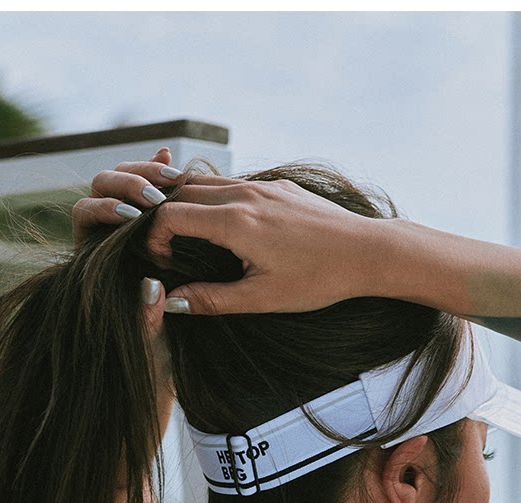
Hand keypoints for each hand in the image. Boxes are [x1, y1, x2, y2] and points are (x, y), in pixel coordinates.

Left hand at [72, 147, 174, 391]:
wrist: (159, 361)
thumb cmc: (146, 355)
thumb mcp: (146, 340)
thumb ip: (146, 318)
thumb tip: (152, 287)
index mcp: (92, 258)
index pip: (85, 211)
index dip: (105, 209)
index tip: (132, 216)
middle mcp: (106, 237)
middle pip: (102, 186)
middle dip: (127, 183)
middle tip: (155, 196)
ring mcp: (129, 227)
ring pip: (126, 180)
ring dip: (146, 174)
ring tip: (174, 181)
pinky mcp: (152, 223)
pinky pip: (153, 191)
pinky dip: (161, 176)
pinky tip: (179, 173)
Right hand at [144, 176, 383, 315]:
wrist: (367, 253)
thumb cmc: (317, 280)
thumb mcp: (260, 299)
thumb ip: (210, 299)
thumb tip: (170, 302)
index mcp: (235, 222)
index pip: (170, 215)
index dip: (153, 238)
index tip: (159, 261)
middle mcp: (245, 193)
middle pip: (182, 192)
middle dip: (163, 217)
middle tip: (165, 249)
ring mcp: (263, 185)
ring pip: (207, 182)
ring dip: (188, 204)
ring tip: (187, 236)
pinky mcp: (279, 185)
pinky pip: (234, 183)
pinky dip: (215, 198)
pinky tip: (224, 226)